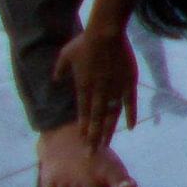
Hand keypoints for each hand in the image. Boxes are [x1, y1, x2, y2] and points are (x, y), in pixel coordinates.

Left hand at [53, 27, 137, 149]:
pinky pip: (130, 102)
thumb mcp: (65, 55)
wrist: (105, 32)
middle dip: (94, 137)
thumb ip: (60, 70)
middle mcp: (98, 92)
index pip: (82, 113)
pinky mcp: (128, 82)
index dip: (83, 127)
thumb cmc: (84, 42)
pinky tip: (131, 127)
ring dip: (109, 130)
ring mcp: (114, 88)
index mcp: (83, 87)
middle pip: (96, 119)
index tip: (82, 141)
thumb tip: (55, 79)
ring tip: (107, 145)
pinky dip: (130, 114)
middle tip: (92, 153)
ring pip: (111, 115)